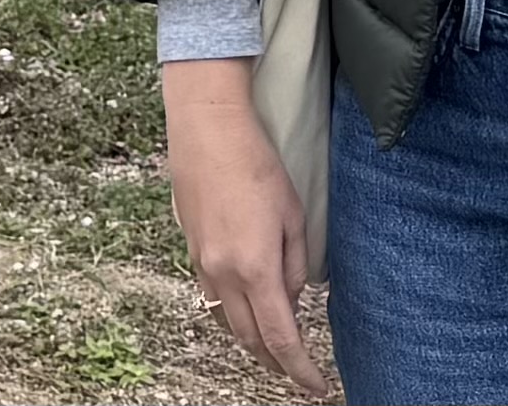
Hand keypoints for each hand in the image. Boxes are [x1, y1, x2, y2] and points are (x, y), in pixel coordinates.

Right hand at [158, 59, 329, 392]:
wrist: (207, 128)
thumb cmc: (256, 163)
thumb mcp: (293, 215)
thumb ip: (294, 266)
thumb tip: (290, 298)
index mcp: (255, 267)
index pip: (281, 338)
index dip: (300, 370)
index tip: (316, 388)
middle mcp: (223, 274)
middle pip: (250, 340)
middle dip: (276, 364)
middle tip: (299, 374)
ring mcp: (201, 263)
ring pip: (228, 323)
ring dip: (252, 342)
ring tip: (275, 349)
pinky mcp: (191, 250)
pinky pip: (212, 299)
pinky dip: (233, 315)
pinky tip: (247, 309)